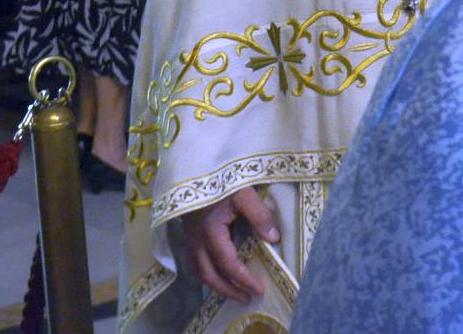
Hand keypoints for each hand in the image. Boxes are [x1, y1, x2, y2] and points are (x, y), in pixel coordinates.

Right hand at [184, 187, 278, 303]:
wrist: (194, 165)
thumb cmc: (220, 177)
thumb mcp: (244, 192)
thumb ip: (260, 215)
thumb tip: (275, 239)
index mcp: (210, 231)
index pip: (228, 264)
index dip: (244, 279)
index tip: (259, 289)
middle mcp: (196, 240)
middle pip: (210, 275)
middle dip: (228, 290)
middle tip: (246, 298)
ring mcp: (189, 238)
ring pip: (198, 271)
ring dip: (216, 285)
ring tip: (233, 291)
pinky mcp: (187, 233)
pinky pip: (193, 262)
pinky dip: (206, 274)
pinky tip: (216, 274)